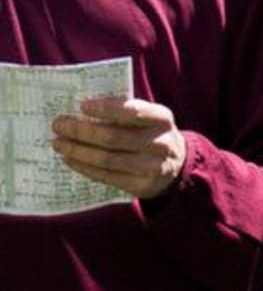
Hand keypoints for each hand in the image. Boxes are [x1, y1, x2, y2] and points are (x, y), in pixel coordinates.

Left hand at [51, 96, 185, 198]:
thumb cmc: (150, 133)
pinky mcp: (141, 185)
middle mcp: (161, 143)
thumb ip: (124, 112)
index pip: (132, 112)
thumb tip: (83, 108)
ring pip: (106, 159)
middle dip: (81, 130)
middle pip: (113, 137)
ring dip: (77, 150)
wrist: (176, 164)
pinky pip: (106, 176)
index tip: (82, 105)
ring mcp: (152, 166)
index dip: (106, 108)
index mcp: (162, 119)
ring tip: (59, 143)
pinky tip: (70, 159)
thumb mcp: (148, 118)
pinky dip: (84, 167)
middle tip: (59, 125)